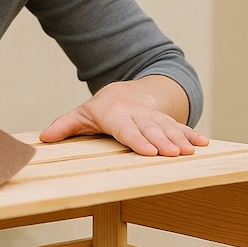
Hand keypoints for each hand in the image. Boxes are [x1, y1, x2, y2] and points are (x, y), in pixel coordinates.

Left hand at [39, 76, 208, 155]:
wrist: (126, 91)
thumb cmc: (101, 109)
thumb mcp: (81, 115)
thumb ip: (64, 126)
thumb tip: (44, 137)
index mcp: (115, 114)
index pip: (126, 130)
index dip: (137, 140)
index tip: (149, 151)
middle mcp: (136, 115)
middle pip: (150, 130)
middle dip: (162, 142)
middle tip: (174, 154)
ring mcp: (153, 117)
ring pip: (168, 128)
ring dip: (180, 140)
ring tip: (191, 152)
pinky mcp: (166, 120)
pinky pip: (180, 127)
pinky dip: (192, 135)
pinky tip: (204, 144)